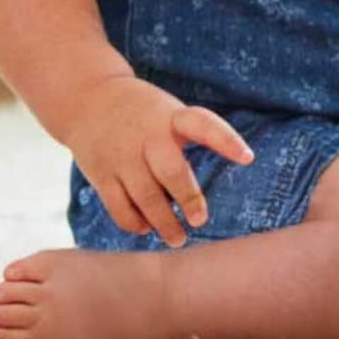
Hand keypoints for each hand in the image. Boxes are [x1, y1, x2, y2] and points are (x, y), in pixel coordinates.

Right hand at [61, 74, 253, 247]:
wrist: (89, 99)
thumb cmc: (145, 112)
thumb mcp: (171, 111)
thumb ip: (191, 135)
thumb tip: (223, 171)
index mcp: (172, 117)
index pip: (204, 125)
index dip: (227, 141)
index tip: (248, 158)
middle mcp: (148, 137)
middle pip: (171, 171)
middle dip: (188, 198)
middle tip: (200, 221)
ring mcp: (122, 157)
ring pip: (144, 196)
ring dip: (162, 222)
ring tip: (178, 239)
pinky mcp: (101, 174)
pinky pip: (118, 206)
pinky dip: (133, 222)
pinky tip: (146, 229)